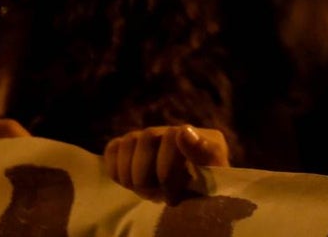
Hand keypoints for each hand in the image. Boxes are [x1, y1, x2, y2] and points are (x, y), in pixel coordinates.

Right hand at [103, 125, 228, 203]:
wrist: (190, 196)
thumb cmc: (205, 186)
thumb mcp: (214, 172)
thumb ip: (206, 151)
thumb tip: (183, 131)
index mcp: (195, 135)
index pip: (173, 135)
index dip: (167, 168)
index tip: (172, 195)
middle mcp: (169, 131)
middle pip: (147, 137)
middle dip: (148, 174)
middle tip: (158, 196)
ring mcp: (149, 138)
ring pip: (128, 142)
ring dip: (132, 175)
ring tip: (146, 192)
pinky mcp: (128, 148)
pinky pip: (113, 149)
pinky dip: (116, 169)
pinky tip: (129, 183)